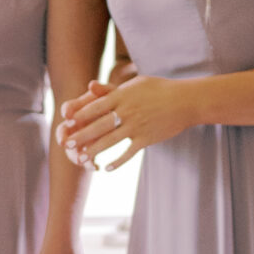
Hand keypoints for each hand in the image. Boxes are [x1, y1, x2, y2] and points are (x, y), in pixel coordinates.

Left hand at [60, 72, 196, 169]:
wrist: (186, 101)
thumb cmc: (158, 90)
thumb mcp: (135, 84)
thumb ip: (110, 89)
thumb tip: (89, 85)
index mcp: (122, 96)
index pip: (96, 106)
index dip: (80, 114)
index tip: (67, 121)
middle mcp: (127, 111)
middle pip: (99, 125)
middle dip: (82, 135)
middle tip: (67, 144)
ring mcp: (137, 126)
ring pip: (111, 140)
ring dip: (94, 150)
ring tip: (81, 158)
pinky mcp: (147, 138)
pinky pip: (129, 152)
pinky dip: (118, 161)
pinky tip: (107, 168)